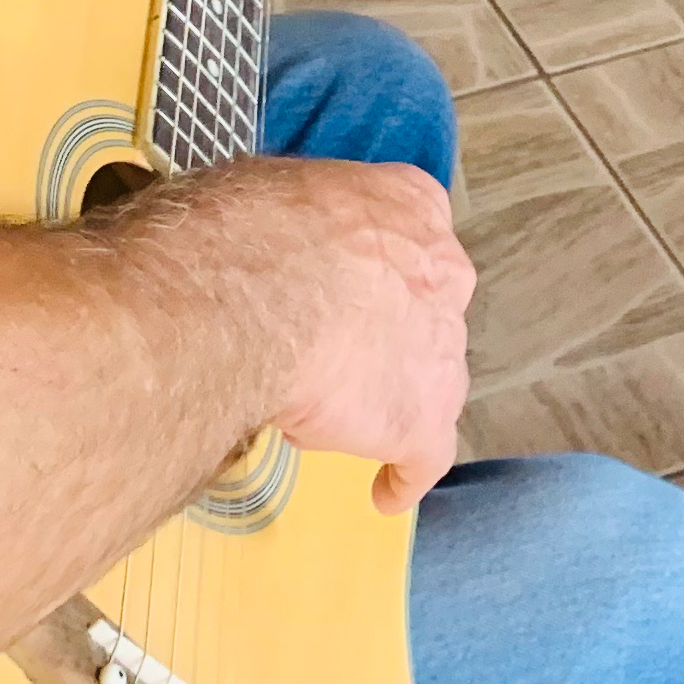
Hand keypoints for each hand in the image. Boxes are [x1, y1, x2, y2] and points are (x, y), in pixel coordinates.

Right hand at [237, 156, 471, 511]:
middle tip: (325, 352)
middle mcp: (441, 268)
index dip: (371, 270)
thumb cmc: (241, 229)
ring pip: (429, 377)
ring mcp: (440, 346)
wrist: (253, 293)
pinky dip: (404, 474)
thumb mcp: (270, 192)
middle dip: (383, 331)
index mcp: (409, 205)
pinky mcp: (422, 417)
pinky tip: (385, 492)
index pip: (405, 238)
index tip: (343, 289)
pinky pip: (426, 455)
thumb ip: (292, 222)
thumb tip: (258, 242)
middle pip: (423, 308)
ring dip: (391, 396)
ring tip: (338, 417)